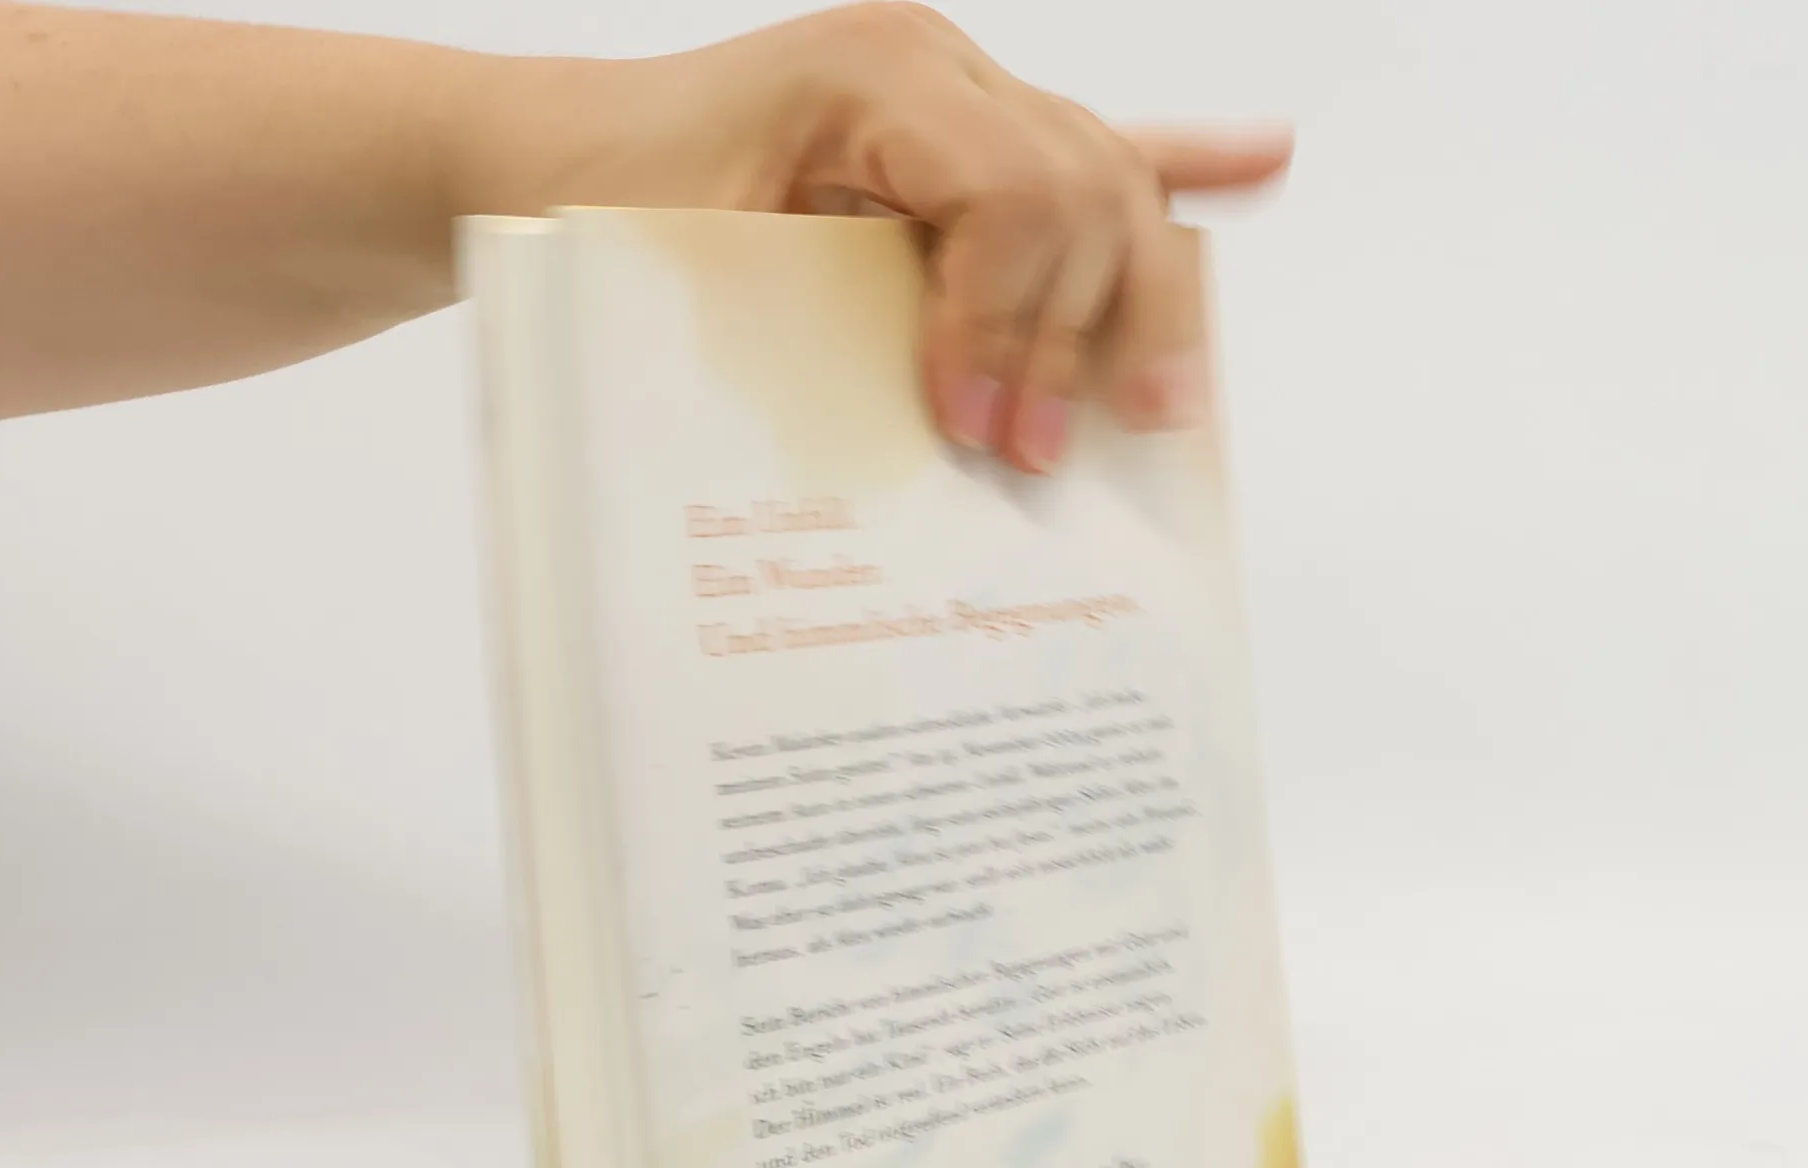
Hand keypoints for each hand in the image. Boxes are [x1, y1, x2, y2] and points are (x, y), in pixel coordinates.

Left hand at [463, 6, 1292, 473]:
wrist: (546, 163)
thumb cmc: (596, 216)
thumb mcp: (693, 274)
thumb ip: (822, 329)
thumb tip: (945, 434)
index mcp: (874, 75)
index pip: (1013, 190)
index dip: (1009, 320)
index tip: (968, 424)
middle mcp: (934, 67)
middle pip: (1087, 188)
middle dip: (1075, 337)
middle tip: (1030, 460)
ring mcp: (957, 94)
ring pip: (1108, 185)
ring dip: (1134, 307)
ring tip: (1146, 413)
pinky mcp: (956, 139)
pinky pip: (1084, 148)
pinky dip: (1182, 159)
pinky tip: (1261, 161)